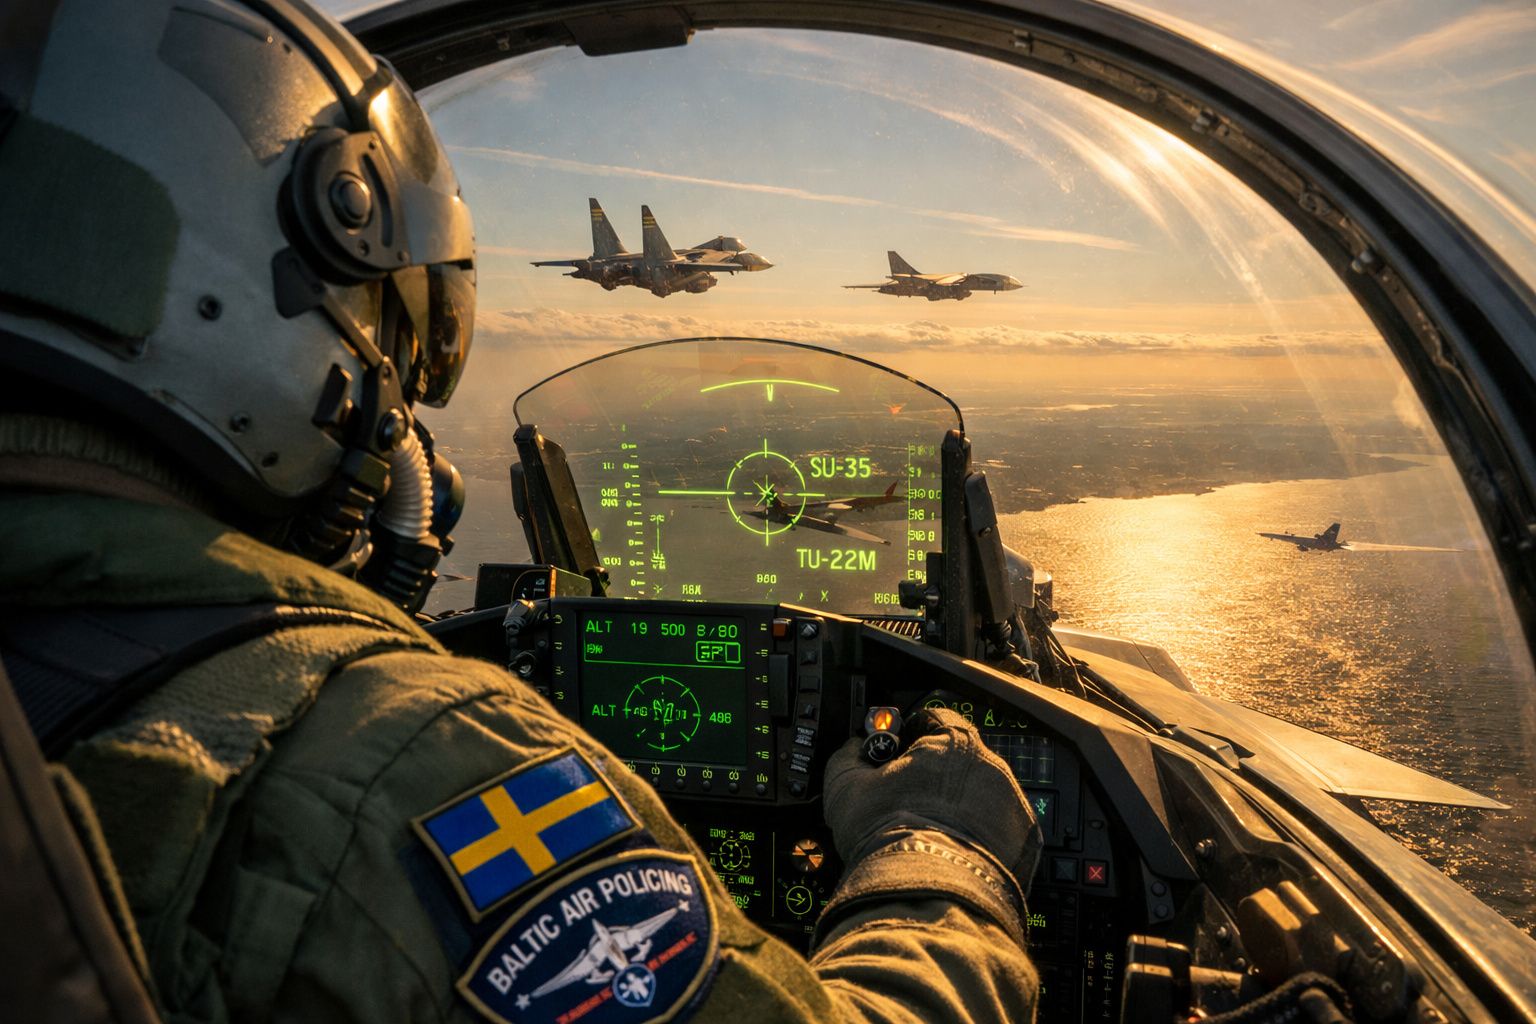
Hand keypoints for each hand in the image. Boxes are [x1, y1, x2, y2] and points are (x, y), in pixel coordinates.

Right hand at [824, 707, 1042, 885]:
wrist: (926, 895)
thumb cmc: (889, 837)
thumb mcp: (845, 787)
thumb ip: (848, 755)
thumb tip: (852, 751)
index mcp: (953, 741)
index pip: (932, 720)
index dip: (907, 738)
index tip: (893, 759)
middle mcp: (992, 767)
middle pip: (959, 760)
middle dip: (935, 777)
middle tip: (906, 803)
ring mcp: (1011, 805)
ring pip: (981, 796)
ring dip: (959, 809)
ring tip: (929, 834)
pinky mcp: (1023, 843)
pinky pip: (999, 831)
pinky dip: (979, 840)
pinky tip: (951, 853)